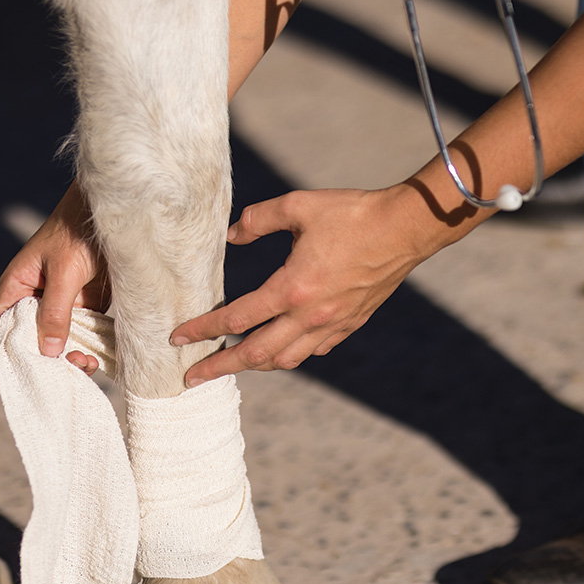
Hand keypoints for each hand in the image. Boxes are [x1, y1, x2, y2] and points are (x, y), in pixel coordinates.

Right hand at [0, 182, 110, 373]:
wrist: (112, 214)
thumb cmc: (78, 233)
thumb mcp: (64, 272)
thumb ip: (56, 311)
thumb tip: (48, 351)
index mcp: (17, 288)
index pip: (0, 327)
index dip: (10, 352)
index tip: (31, 370)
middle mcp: (35, 300)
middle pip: (32, 341)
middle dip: (48, 359)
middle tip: (72, 366)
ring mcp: (61, 305)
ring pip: (59, 342)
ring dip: (71, 357)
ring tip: (88, 363)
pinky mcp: (86, 306)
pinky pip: (82, 335)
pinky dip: (88, 348)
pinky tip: (98, 357)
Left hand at [170, 185, 436, 385]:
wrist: (405, 229)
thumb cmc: (353, 213)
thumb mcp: (299, 206)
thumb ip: (259, 219)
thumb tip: (232, 234)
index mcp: (293, 287)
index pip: (237, 318)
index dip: (203, 329)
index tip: (178, 338)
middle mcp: (311, 315)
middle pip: (256, 354)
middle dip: (220, 367)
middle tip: (192, 377)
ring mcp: (332, 324)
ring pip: (286, 359)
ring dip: (256, 364)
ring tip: (235, 363)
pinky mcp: (350, 324)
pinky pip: (314, 350)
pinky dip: (292, 354)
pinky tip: (282, 347)